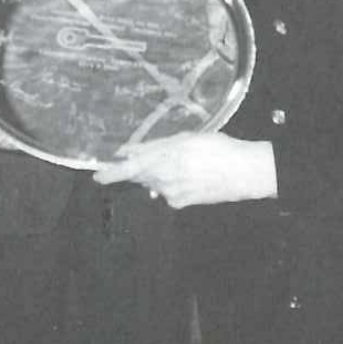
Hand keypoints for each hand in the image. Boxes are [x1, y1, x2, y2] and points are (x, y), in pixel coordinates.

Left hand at [93, 133, 277, 208]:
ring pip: (156, 183)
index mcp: (163, 162)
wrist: (245, 173)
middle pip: (141, 175)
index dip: (111, 173)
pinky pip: (169, 192)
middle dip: (142, 166)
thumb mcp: (185, 139)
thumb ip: (155, 147)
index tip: (97, 175)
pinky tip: (189, 173)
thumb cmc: (217, 149)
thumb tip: (129, 152)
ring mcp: (173, 196)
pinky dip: (172, 182)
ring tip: (183, 159)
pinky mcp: (183, 204)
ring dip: (160, 172)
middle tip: (155, 153)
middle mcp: (163, 182)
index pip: (128, 170)